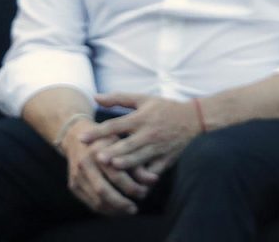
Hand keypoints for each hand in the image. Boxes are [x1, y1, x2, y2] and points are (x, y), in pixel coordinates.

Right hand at [61, 126, 154, 216]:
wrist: (77, 138)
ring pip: (95, 200)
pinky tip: (115, 209)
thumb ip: (136, 162)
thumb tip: (153, 180)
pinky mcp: (73, 185)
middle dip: (121, 203)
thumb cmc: (108, 141)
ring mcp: (76, 176)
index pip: (117, 175)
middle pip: (103, 191)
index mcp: (99, 152)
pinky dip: (103, 208)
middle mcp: (85, 164)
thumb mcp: (123, 144)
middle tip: (135, 208)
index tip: (145, 192)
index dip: (132, 186)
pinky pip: (89, 202)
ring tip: (127, 210)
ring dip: (113, 209)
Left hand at [80, 93, 200, 175]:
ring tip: (114, 167)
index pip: (116, 125)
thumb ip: (119, 99)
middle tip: (97, 157)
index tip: (82, 139)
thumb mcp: (144, 99)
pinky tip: (134, 182)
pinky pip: (154, 169)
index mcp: (141, 118)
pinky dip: (145, 176)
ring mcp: (158, 147)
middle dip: (113, 151)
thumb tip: (95, 97)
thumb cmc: (165, 108)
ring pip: (140, 158)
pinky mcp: (167, 158)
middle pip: (128, 144)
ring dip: (127, 163)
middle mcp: (149, 133)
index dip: (99, 132)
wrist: (195, 118)